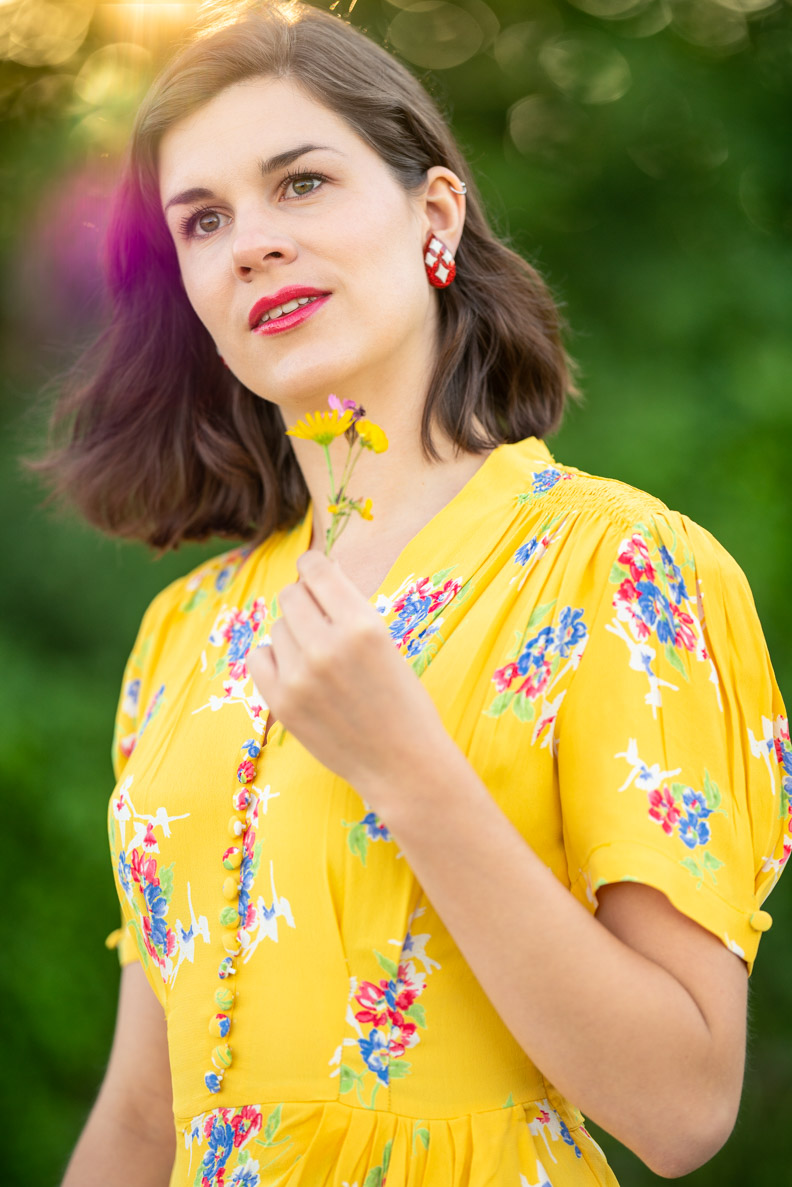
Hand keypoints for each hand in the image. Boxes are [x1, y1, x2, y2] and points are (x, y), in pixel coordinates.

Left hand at [245, 549, 448, 806]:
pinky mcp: (282, 703)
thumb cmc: (403, 701)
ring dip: (293, 636)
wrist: (403, 765)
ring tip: (319, 661)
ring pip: (278, 628)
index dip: (313, 566)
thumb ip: (348, 611)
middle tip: (320, 621)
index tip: (313, 570)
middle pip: (290, 595)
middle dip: (303, 602)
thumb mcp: (386, 643)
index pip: (316, 570)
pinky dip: (274, 660)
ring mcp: (300, 676)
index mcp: (362, 625)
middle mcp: (327, 646)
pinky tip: (297, 672)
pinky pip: (259, 658)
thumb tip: (312, 574)